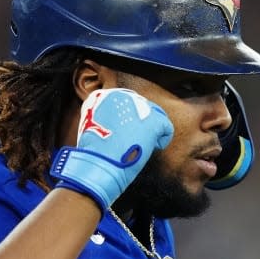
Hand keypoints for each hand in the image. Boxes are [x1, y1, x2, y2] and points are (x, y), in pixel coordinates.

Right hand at [50, 88, 173, 211]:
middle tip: (137, 141)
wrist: (98, 162)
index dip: (128, 120)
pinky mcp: (154, 120)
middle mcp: (123, 96)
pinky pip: (167, 128)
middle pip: (142, 107)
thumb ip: (105, 121)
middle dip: (141, 124)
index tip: (126, 133)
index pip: (125, 103)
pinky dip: (163, 140)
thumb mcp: (92, 129)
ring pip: (156, 115)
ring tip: (143, 146)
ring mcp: (139, 107)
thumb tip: (117, 127)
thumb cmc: (93, 154)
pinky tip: (153, 148)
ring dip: (151, 130)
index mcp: (105, 96)